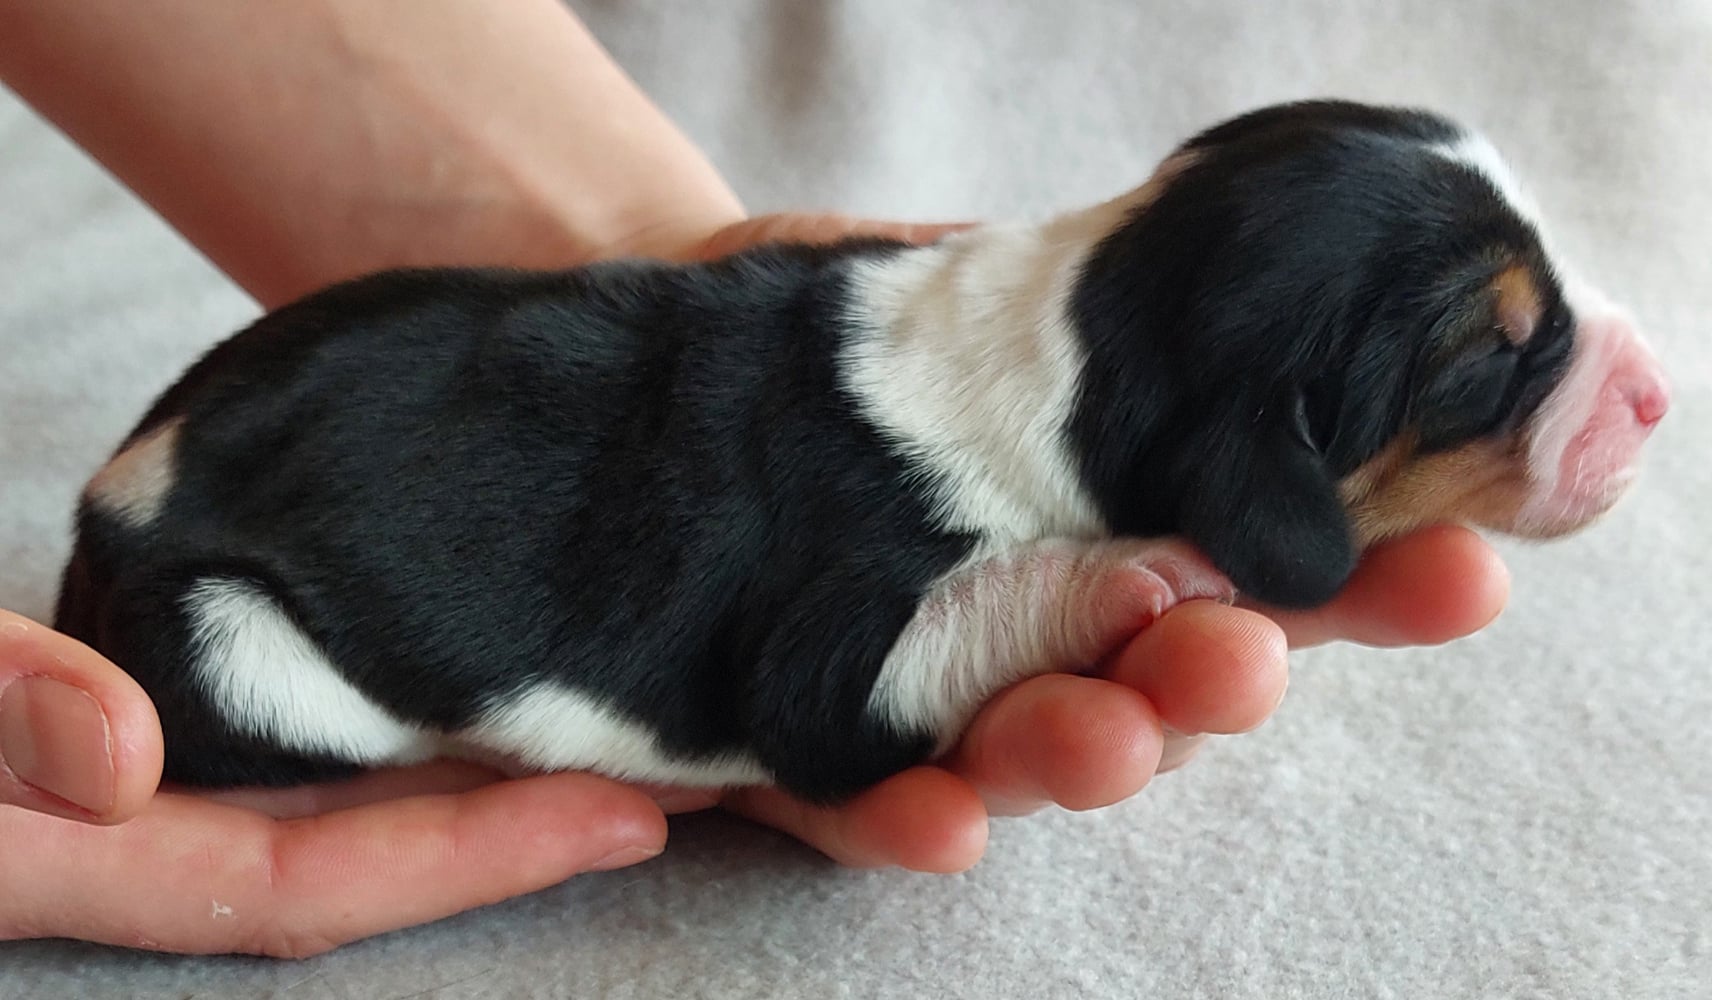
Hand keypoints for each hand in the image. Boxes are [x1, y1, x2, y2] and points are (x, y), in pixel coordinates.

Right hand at [0, 609, 692, 956]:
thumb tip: (129, 761)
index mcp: (58, 857)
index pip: (295, 885)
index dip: (465, 858)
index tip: (621, 813)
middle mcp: (104, 840)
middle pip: (346, 860)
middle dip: (508, 831)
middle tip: (677, 778)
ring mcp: (110, 794)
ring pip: (317, 809)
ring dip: (456, 782)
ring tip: (603, 736)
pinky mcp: (109, 732)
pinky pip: (269, 751)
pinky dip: (370, 732)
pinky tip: (446, 691)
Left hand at [651, 214, 1511, 873]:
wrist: (660, 397)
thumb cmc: (826, 345)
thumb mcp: (932, 288)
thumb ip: (1043, 291)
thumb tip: (1175, 267)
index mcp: (1111, 528)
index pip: (1258, 565)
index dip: (1363, 582)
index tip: (1459, 572)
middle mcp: (1046, 624)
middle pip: (1163, 678)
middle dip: (1215, 675)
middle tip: (1243, 655)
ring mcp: (938, 695)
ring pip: (1037, 747)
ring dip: (1088, 749)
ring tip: (1111, 731)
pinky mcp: (816, 751)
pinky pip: (870, 804)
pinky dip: (908, 816)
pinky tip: (944, 818)